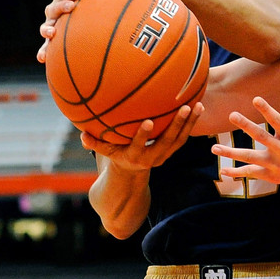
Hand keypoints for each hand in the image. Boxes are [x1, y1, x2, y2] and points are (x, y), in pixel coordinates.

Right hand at [36, 0, 112, 62]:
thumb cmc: (87, 7)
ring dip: (47, 29)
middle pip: (53, 8)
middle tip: (71, 6)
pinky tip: (42, 58)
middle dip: (62, 7)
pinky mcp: (51, 43)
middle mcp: (54, 12)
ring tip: (52, 33)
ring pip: (46, 27)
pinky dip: (43, 52)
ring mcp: (51, 27)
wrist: (80, 26)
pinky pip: (45, 48)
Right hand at [82, 102, 203, 172]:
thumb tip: (81, 135)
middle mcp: (153, 157)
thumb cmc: (116, 155)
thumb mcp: (105, 152)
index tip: (147, 121)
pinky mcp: (172, 150)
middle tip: (186, 107)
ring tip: (199, 105)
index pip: (140, 146)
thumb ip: (95, 143)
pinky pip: (184, 136)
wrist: (132, 173)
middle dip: (177, 125)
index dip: (143, 135)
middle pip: (168, 141)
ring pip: (181, 139)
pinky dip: (192, 123)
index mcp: (135, 156)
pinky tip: (199, 106)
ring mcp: (165, 155)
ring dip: (191, 123)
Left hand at [214, 77, 279, 189]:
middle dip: (246, 125)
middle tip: (231, 114)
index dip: (266, 109)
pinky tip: (223, 171)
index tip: (255, 99)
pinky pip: (252, 174)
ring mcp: (277, 164)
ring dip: (231, 153)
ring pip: (250, 158)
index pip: (277, 120)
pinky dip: (237, 173)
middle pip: (261, 136)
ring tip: (214, 149)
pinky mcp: (273, 176)